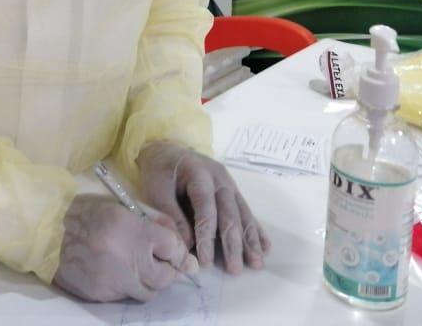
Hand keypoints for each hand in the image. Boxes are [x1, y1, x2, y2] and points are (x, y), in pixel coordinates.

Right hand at [53, 194, 197, 301]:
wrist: (45, 231)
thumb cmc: (84, 213)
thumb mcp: (120, 206)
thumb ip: (152, 222)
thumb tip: (179, 243)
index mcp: (133, 230)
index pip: (173, 248)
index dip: (176, 249)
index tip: (172, 249)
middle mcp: (127, 259)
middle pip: (165, 276)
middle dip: (166, 269)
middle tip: (157, 260)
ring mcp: (115, 281)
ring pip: (148, 292)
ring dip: (148, 281)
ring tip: (134, 265)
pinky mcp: (102, 295)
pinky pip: (125, 296)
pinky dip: (126, 287)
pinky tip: (115, 271)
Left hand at [137, 141, 269, 274]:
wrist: (166, 150)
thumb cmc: (159, 172)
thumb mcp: (156, 191)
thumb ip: (172, 217)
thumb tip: (188, 245)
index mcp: (199, 174)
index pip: (206, 209)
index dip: (206, 237)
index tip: (205, 261)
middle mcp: (220, 178)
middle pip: (230, 214)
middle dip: (233, 244)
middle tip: (235, 270)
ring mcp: (229, 183)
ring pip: (242, 214)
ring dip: (250, 240)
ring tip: (257, 263)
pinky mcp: (232, 190)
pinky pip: (246, 211)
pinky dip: (255, 230)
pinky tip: (265, 246)